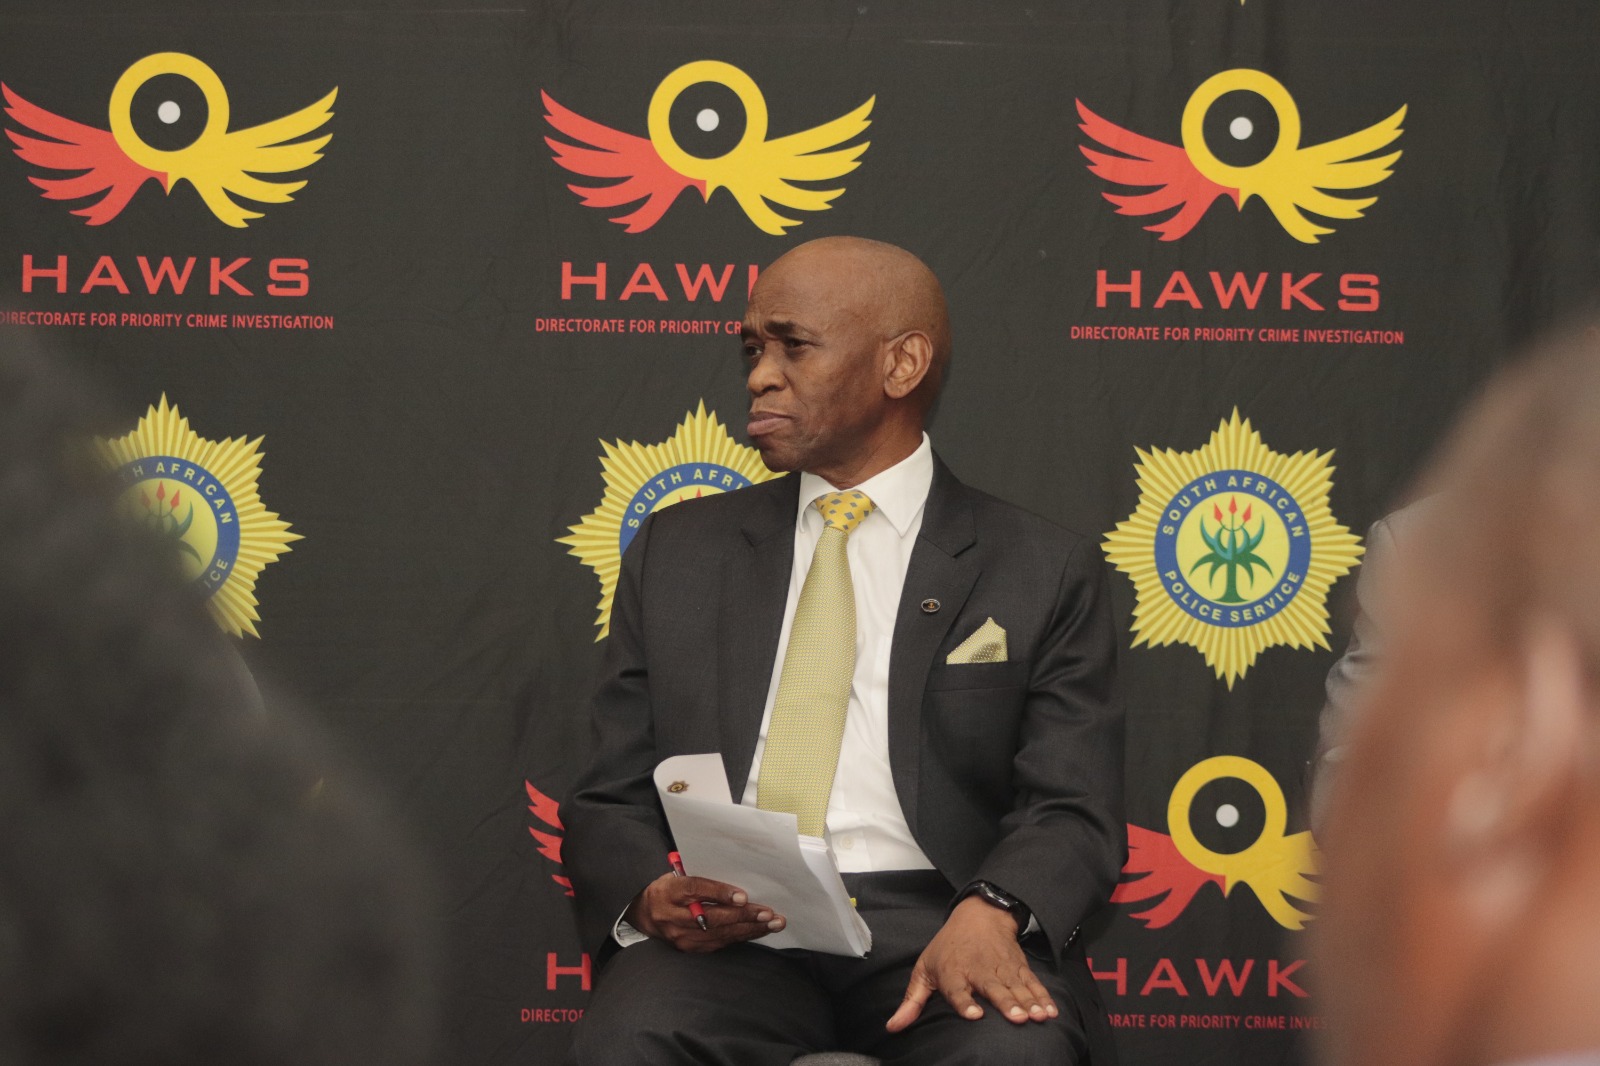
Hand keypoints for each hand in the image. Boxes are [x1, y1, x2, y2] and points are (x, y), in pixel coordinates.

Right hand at [624, 873, 785, 952]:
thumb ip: (701, 876)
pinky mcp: (689, 948)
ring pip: (720, 934)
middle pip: (712, 917)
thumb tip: (735, 876)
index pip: (695, 889)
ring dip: (749, 929)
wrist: (645, 913)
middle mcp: (673, 916)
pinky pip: (719, 943)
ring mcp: (680, 936)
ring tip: (772, 924)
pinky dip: (740, 936)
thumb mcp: (678, 875)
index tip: (742, 896)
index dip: (720, 893)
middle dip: (744, 916)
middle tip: (768, 913)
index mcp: (669, 891)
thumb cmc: (669, 888)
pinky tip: (757, 931)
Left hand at [885, 896, 1058, 1030]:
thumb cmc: (947, 947)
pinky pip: (1033, 984)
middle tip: (1018, 1018)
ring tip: (1038, 1017)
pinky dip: (1043, 997)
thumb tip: (893, 1027)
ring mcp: (1001, 968)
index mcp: (953, 972)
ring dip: (1029, 1002)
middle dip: (1006, 1003)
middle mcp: (978, 970)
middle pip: (993, 988)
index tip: (974, 1015)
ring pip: (1016, 987)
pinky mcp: (1019, 967)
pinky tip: (1050, 1012)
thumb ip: (912, 1000)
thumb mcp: (925, 968)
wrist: (979, 915)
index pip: (957, 989)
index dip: (964, 1002)